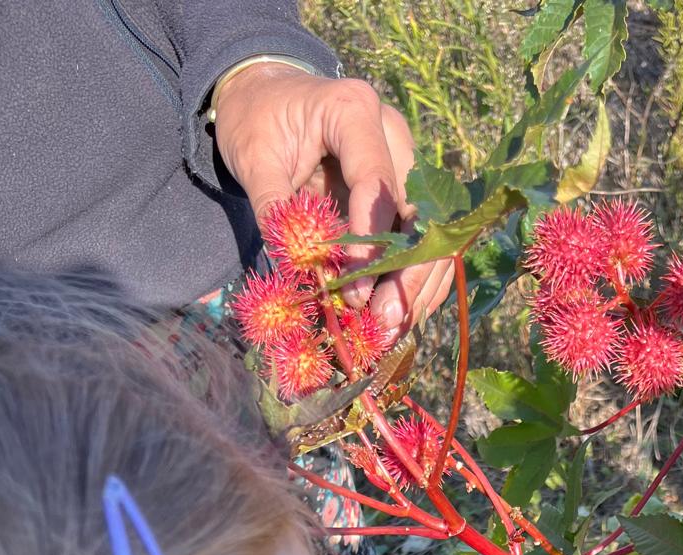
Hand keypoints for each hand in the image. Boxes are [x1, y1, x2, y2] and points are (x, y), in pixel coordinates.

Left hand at [213, 63, 453, 331]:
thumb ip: (275, 210)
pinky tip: (400, 316)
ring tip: (393, 330)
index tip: (356, 292)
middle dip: (404, 275)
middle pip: (416, 215)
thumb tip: (304, 272)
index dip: (371, 243)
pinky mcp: (406, 191)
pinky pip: (421, 242)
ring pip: (430, 234)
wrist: (267, 95)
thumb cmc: (256, 119)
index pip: (376, 183)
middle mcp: (393, 134)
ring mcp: (406, 163)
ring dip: (416, 287)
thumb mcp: (252, 158)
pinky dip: (413, 281)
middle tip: (384, 322)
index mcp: (353, 111)